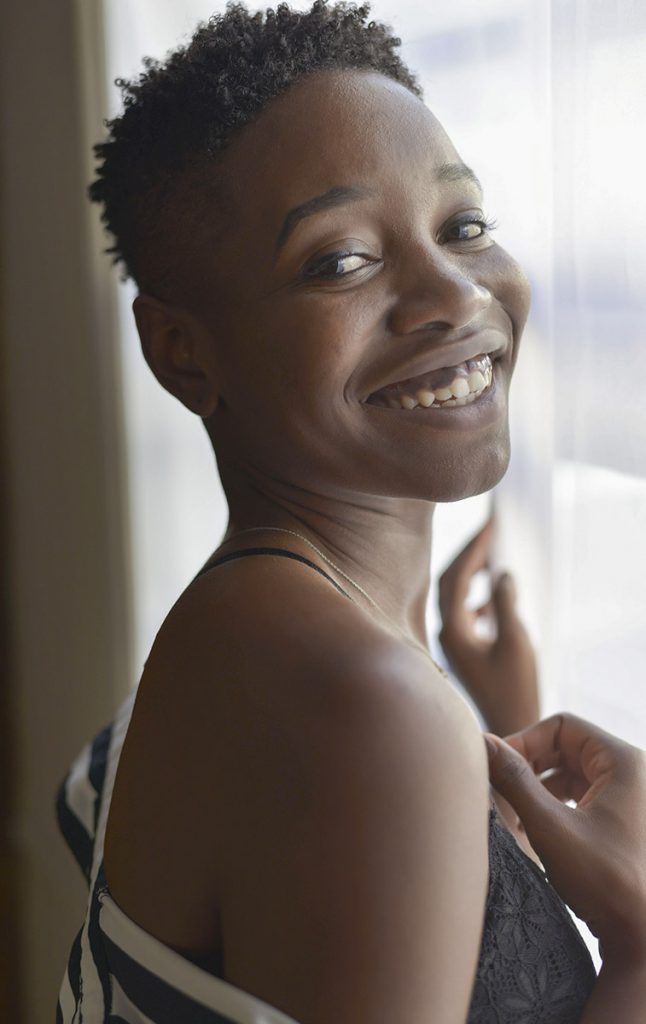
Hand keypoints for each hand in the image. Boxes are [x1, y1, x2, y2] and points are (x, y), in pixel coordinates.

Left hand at [438, 517, 539, 734]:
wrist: (508, 725)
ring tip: (493, 554)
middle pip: (449, 581)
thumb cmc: (513, 688)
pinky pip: (463, 612)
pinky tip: (494, 597)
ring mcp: (451, 641)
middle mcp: (444, 632)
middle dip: (469, 554)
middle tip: (491, 528)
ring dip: (473, 573)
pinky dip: (478, 596)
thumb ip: (505, 603)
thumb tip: (501, 574)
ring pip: (455, 596)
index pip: (456, 575)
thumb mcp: (514, 641)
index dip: (473, 547)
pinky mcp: (461, 650)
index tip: (492, 523)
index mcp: (451, 629)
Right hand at [486, 714, 645, 965]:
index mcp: (624, 761)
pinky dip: (555, 805)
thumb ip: (514, 780)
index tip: (496, 767)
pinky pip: (582, 796)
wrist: (643, 939)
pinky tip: (535, 828)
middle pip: (567, 747)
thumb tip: (483, 742)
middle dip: (530, 766)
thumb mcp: (550, 827)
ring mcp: (631, 798)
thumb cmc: (606, 882)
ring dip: (539, 787)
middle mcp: (633, 773)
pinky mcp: (625, 821)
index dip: (524, 741)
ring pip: (572, 773)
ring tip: (514, 814)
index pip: (562, 726)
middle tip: (500, 790)